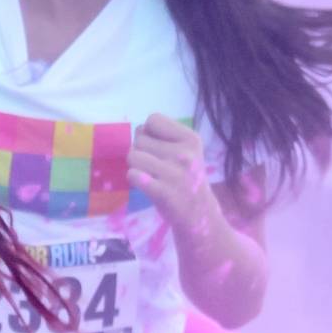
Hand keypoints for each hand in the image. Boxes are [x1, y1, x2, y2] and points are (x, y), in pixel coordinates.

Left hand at [128, 113, 211, 229]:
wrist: (199, 213)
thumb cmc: (187, 179)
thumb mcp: (187, 151)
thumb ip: (164, 137)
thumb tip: (138, 130)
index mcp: (190, 138)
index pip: (153, 119)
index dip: (148, 132)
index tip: (156, 147)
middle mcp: (184, 153)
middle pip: (139, 139)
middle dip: (140, 151)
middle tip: (153, 166)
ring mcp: (174, 172)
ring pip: (133, 155)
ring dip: (135, 166)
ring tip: (150, 175)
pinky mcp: (163, 191)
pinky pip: (132, 174)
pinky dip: (134, 180)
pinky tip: (147, 185)